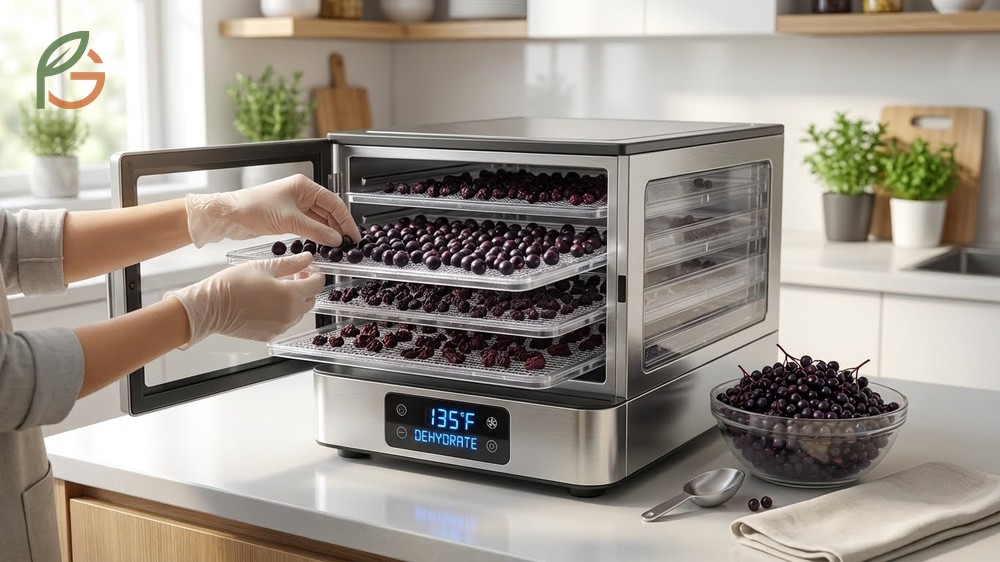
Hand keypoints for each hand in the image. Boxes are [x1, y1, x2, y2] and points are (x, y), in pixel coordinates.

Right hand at [165, 252, 323, 346]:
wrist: (211, 308)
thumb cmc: (232, 285)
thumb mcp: (263, 267)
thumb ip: (290, 263)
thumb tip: (307, 259)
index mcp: (291, 295)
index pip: (317, 284)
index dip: (315, 274)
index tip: (307, 268)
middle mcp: (290, 314)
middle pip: (311, 300)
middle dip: (306, 287)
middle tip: (293, 276)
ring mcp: (281, 327)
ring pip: (299, 313)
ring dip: (296, 301)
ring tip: (277, 289)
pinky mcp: (271, 335)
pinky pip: (285, 323)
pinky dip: (283, 313)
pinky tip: (268, 303)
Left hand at [185, 174, 361, 247]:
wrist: (230, 216)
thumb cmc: (253, 209)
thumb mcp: (289, 221)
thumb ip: (316, 231)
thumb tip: (336, 239)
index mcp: (304, 186)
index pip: (334, 202)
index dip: (346, 220)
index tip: (354, 235)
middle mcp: (301, 193)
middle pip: (328, 211)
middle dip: (339, 227)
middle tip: (347, 244)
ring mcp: (295, 206)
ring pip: (319, 220)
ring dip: (328, 233)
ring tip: (336, 247)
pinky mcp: (287, 217)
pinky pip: (309, 226)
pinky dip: (316, 235)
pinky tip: (321, 244)